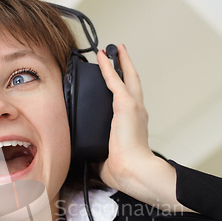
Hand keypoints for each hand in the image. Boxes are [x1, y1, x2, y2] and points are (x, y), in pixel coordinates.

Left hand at [96, 45, 191, 211]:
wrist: (134, 171)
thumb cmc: (124, 170)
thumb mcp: (106, 159)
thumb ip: (96, 153)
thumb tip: (84, 156)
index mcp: (134, 126)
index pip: (129, 103)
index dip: (124, 90)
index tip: (119, 82)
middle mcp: (138, 113)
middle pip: (133, 83)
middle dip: (126, 68)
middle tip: (120, 55)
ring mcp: (134, 107)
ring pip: (127, 77)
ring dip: (120, 62)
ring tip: (113, 49)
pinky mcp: (126, 105)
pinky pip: (114, 80)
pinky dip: (107, 67)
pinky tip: (101, 56)